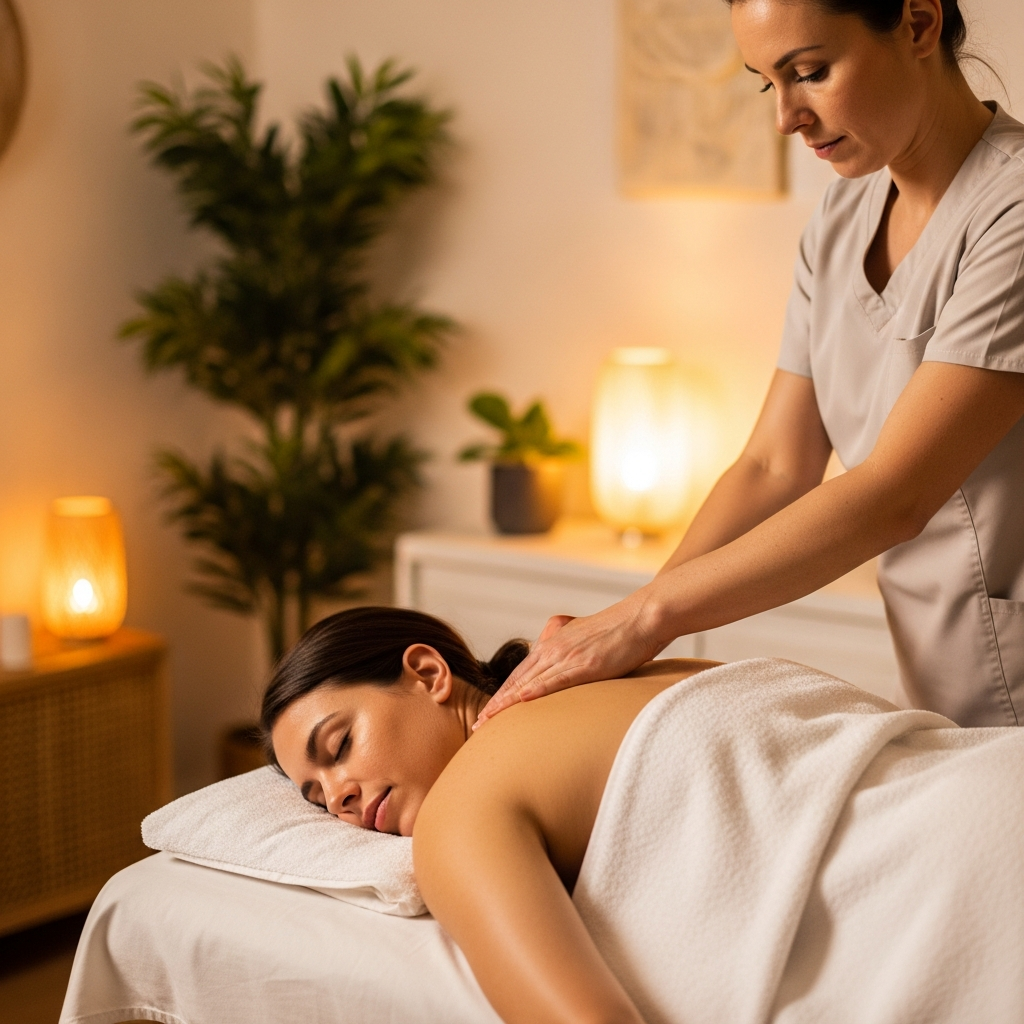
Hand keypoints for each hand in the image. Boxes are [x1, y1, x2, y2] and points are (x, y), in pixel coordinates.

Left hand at [474, 588, 665, 726]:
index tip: (488, 713)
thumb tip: (561, 658)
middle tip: (477, 725)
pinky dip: (535, 691)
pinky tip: (519, 702)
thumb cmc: (619, 630)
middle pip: (517, 680)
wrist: (642, 618)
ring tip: (488, 722)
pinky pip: (555, 680)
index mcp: (552, 642)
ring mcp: (568, 656)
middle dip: (496, 704)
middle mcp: (554, 648)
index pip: (521, 673)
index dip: (503, 694)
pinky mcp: (585, 664)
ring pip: (529, 682)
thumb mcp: (584, 636)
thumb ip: (567, 645)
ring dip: (506, 703)